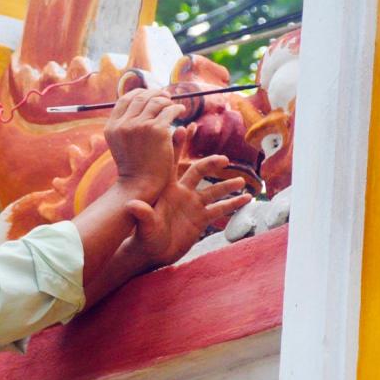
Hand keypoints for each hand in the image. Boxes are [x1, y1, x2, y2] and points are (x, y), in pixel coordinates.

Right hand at [103, 88, 186, 201]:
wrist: (140, 184)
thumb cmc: (134, 167)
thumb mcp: (122, 143)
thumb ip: (127, 124)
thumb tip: (141, 101)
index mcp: (112, 127)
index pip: (125, 99)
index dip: (139, 93)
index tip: (151, 94)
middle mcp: (124, 124)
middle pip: (141, 97)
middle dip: (155, 94)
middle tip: (165, 96)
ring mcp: (139, 126)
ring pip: (156, 101)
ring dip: (167, 101)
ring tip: (173, 106)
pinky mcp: (157, 130)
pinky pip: (170, 110)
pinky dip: (177, 109)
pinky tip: (181, 112)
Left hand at [129, 154, 250, 269]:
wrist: (153, 253)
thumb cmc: (144, 237)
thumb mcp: (144, 226)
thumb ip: (142, 214)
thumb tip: (132, 205)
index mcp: (167, 188)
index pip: (173, 162)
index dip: (178, 145)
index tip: (186, 127)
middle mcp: (182, 192)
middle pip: (198, 171)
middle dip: (210, 164)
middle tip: (223, 160)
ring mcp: (193, 205)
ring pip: (213, 190)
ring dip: (227, 185)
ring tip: (241, 181)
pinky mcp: (201, 219)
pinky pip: (220, 209)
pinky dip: (233, 204)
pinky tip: (247, 199)